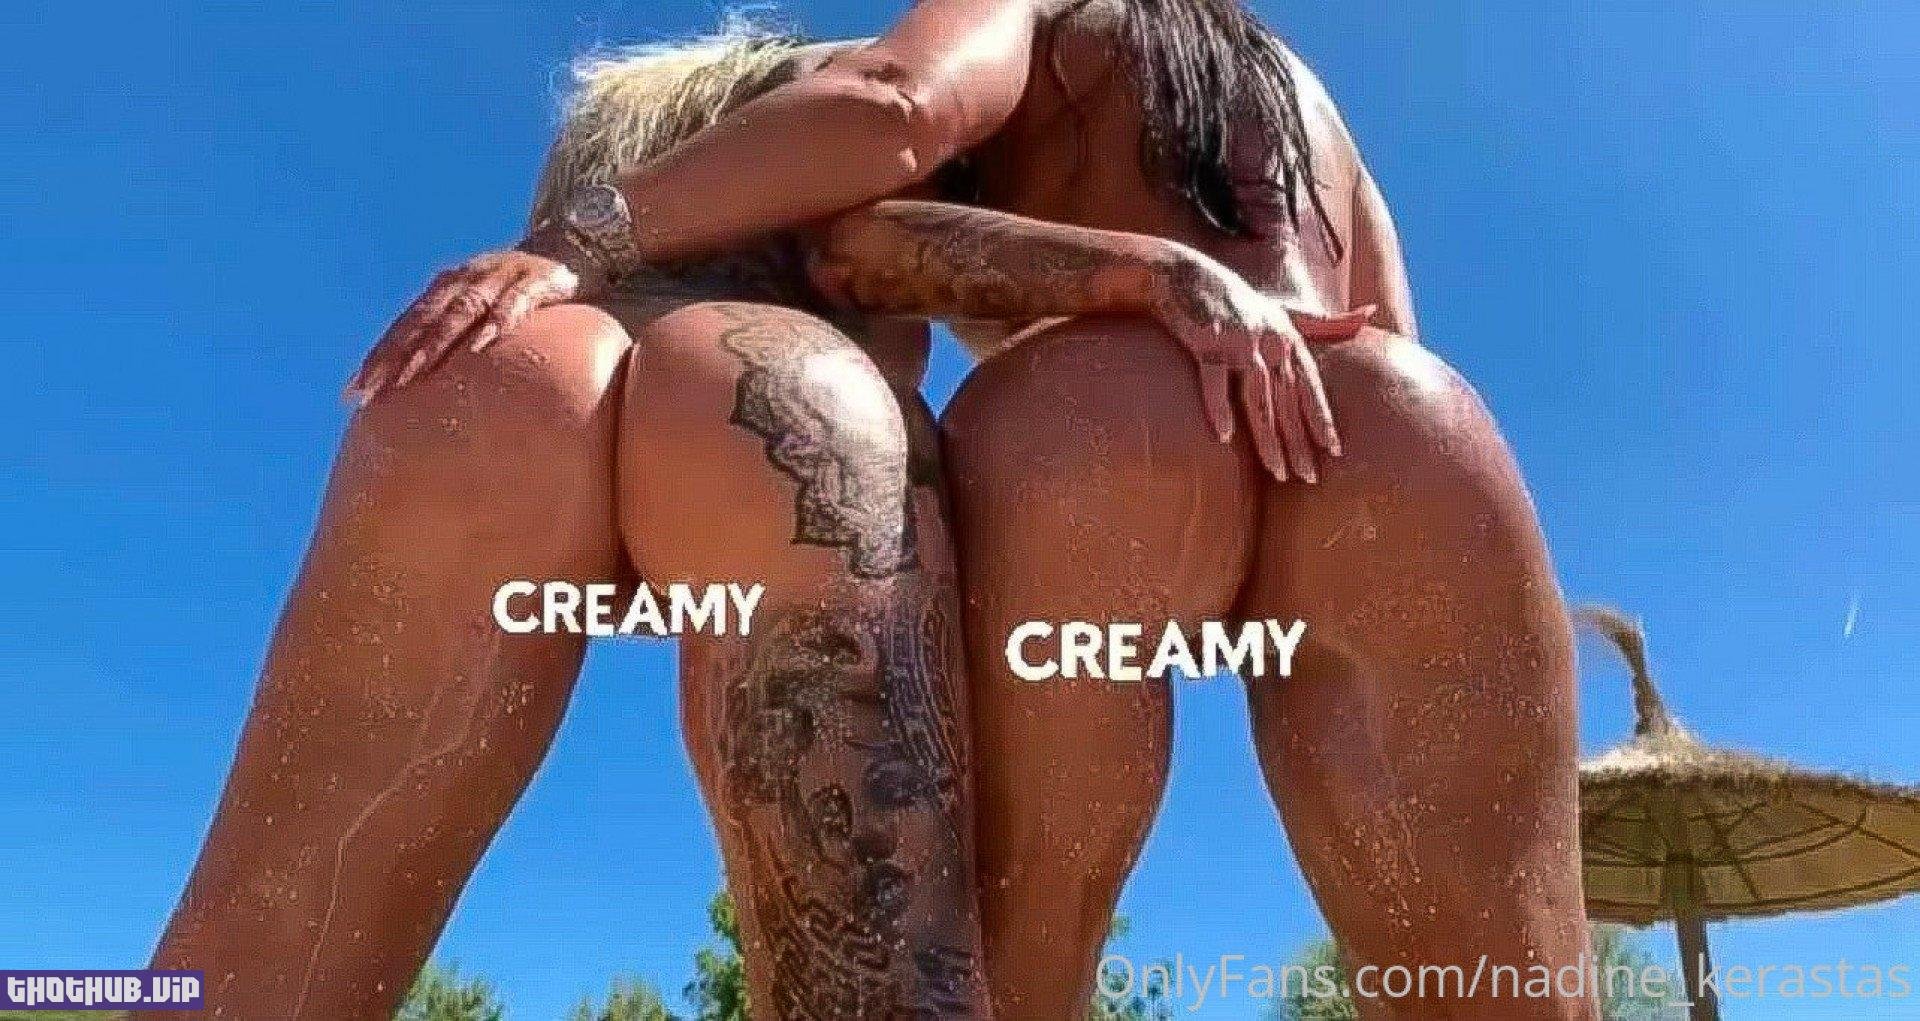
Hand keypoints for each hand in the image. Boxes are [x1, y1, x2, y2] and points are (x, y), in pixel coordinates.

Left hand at [345, 224, 608, 405]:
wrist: (574, 247)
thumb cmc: (525, 289)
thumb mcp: (487, 307)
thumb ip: (460, 336)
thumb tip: (430, 388)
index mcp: (448, 287)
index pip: (405, 325)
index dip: (378, 356)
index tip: (353, 394)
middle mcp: (466, 278)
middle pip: (422, 320)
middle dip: (393, 356)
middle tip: (372, 393)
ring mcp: (500, 276)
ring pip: (460, 311)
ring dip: (435, 344)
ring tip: (413, 376)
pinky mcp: (537, 280)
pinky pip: (514, 303)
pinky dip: (497, 322)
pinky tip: (482, 346)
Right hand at [1150, 250, 1372, 482]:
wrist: (1187, 275)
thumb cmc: (1237, 299)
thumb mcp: (1285, 310)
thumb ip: (1326, 322)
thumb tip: (1371, 313)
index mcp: (1290, 339)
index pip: (1311, 387)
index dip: (1322, 419)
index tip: (1333, 451)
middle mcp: (1271, 340)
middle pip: (1289, 401)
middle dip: (1299, 442)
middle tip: (1307, 477)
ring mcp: (1240, 341)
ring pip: (1259, 397)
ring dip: (1268, 436)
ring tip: (1277, 470)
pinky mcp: (1208, 341)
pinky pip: (1215, 380)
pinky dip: (1219, 408)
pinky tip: (1226, 436)